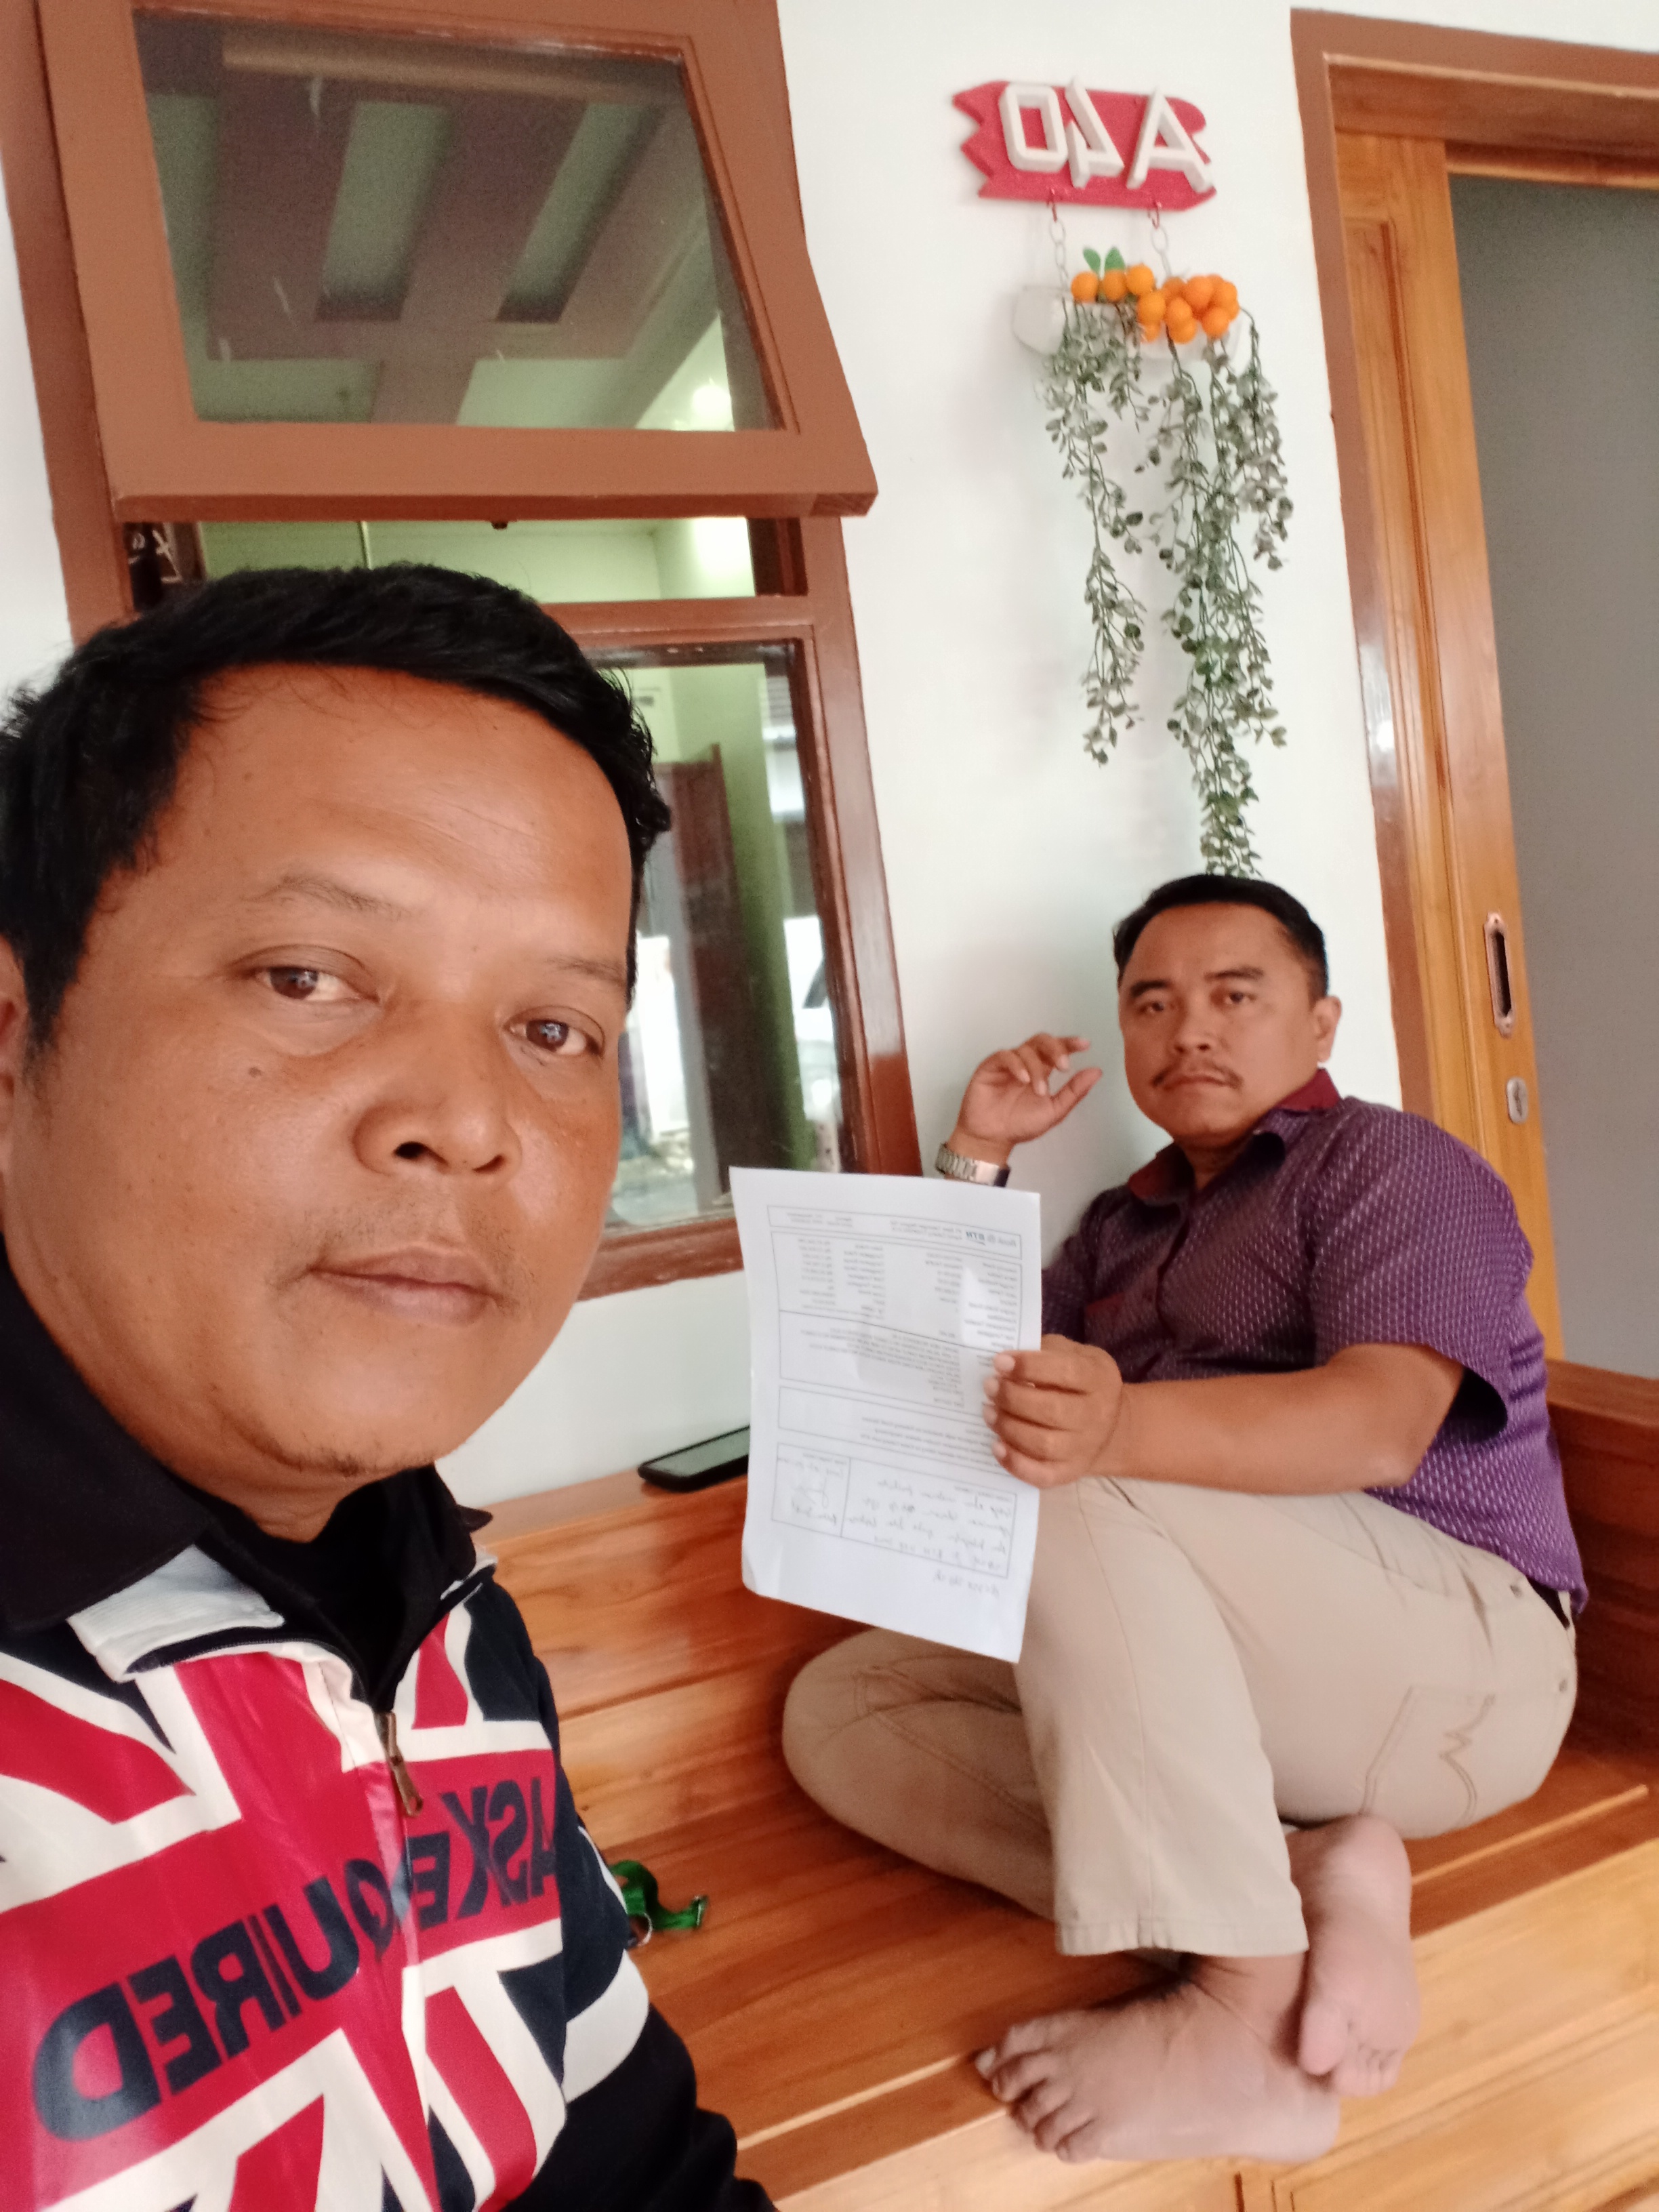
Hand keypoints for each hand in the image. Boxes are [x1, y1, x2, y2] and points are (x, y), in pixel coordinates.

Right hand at [948, 1034, 1101, 1165]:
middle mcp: (1025, 1063)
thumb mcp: (1054, 1110)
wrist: (993, 1139)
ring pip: (1025, 1050)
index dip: (1070, 1043)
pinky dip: (1017, 1065)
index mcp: (1042, 1070)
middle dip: (1055, 1048)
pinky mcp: (990, 1067)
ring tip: (1039, 1090)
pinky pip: (1005, 1056)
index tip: (1085, 1045)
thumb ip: (1074, 1092)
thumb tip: (1097, 1072)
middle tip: (1064, 1065)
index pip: (1056, 1049)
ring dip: (1036, 1068)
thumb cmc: (1021, 1125)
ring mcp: (1007, 1063)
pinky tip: (1023, 1079)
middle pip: (1041, 1041)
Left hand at [982, 1336, 1126, 1487]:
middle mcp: (1097, 1416)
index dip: (1029, 1367)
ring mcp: (1085, 1448)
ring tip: (988, 1412)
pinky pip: (1041, 1475)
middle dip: (1013, 1398)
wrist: (1108, 1424)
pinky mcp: (1070, 1472)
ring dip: (1009, 1428)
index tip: (999, 1362)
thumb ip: (1043, 1352)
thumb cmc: (1078, 1381)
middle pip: (1052, 1411)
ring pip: (1044, 1444)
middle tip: (990, 1387)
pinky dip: (1015, 1463)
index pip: (1065, 1372)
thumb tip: (1004, 1361)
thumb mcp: (1071, 1354)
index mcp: (1098, 1378)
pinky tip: (996, 1446)